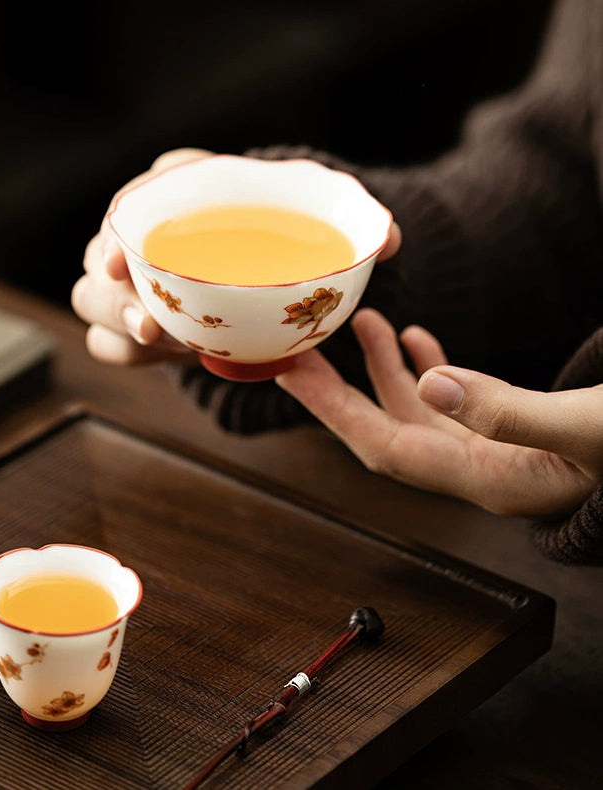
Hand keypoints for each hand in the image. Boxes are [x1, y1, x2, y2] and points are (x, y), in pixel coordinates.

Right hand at [72, 150, 402, 364]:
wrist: (267, 260)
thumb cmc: (286, 230)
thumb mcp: (318, 219)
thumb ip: (351, 226)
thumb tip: (390, 240)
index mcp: (181, 191)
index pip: (137, 197)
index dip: (122, 223)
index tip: (127, 256)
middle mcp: (147, 232)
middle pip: (101, 256)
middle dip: (113, 291)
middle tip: (149, 323)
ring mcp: (134, 278)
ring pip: (92, 299)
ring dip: (117, 325)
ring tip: (156, 344)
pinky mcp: (137, 316)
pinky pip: (110, 339)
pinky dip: (127, 352)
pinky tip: (163, 357)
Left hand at [276, 308, 602, 517]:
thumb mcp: (586, 426)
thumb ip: (505, 408)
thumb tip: (429, 381)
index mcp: (486, 478)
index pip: (384, 447)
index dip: (333, 413)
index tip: (290, 377)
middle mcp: (479, 470)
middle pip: (387, 429)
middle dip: (340, 392)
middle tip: (298, 352)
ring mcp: (493, 451)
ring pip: (420, 410)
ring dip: (385, 369)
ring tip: (363, 323)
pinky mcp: (511, 430)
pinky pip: (456, 402)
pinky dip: (432, 369)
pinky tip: (417, 339)